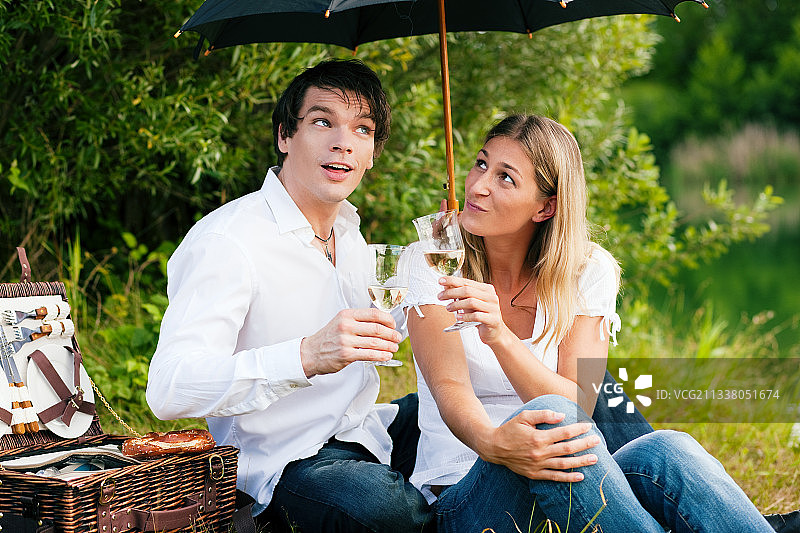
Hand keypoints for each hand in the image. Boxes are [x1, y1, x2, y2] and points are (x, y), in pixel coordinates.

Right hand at [300, 308, 400, 376]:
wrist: (311, 352)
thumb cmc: (329, 337)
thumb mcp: (341, 321)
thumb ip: (359, 320)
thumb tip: (382, 323)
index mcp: (347, 315)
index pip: (373, 314)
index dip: (388, 319)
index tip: (393, 325)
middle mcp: (346, 326)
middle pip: (377, 328)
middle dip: (391, 334)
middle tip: (397, 337)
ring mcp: (346, 340)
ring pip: (375, 342)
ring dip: (389, 345)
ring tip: (394, 347)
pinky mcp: (346, 354)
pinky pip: (369, 354)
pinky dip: (381, 355)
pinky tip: (386, 355)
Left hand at [438, 276, 509, 344]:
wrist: (494, 332)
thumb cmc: (481, 315)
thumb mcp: (469, 303)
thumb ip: (460, 294)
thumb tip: (445, 286)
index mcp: (486, 289)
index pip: (467, 282)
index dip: (452, 280)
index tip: (440, 281)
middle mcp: (491, 296)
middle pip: (468, 290)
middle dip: (451, 293)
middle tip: (440, 296)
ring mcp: (493, 308)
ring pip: (471, 302)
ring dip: (456, 304)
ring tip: (448, 308)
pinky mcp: (493, 319)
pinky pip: (476, 316)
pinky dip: (465, 316)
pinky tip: (458, 317)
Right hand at [480, 409, 600, 481]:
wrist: (494, 447)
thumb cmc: (509, 429)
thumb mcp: (524, 416)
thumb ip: (543, 415)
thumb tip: (562, 415)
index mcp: (538, 437)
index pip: (564, 433)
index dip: (578, 429)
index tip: (588, 426)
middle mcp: (540, 453)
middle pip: (568, 449)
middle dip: (585, 444)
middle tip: (598, 441)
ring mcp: (538, 465)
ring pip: (564, 464)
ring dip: (581, 462)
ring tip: (595, 459)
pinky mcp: (534, 474)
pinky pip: (554, 477)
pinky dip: (568, 478)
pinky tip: (580, 476)